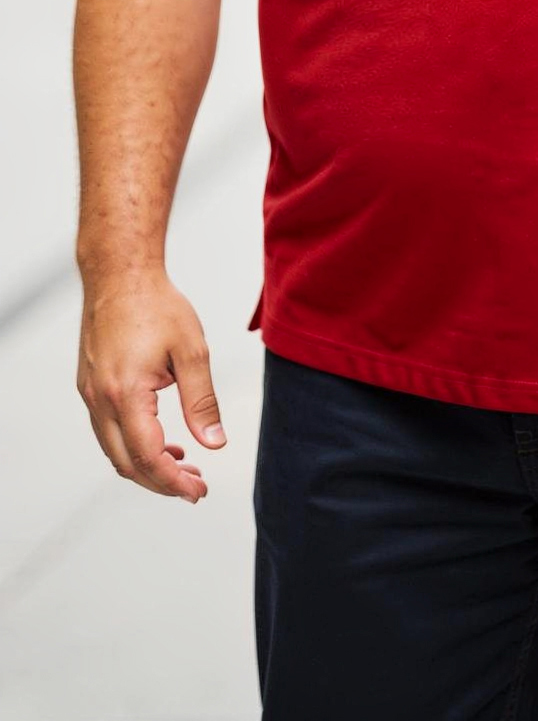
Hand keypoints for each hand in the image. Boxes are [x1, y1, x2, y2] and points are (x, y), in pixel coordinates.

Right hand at [76, 271, 225, 501]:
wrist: (120, 276)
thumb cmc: (157, 306)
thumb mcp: (192, 352)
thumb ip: (202, 401)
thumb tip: (214, 443)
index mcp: (125, 395)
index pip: (147, 457)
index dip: (173, 482)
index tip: (198, 492)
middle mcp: (100, 400)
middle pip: (126, 463)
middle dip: (160, 482)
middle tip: (195, 486)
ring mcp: (91, 395)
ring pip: (114, 450)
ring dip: (147, 465)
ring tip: (185, 466)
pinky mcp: (91, 387)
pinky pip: (108, 431)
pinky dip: (134, 444)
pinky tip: (163, 441)